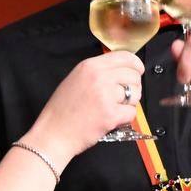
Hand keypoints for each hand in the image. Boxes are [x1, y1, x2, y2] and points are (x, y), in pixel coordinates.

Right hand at [25, 52, 145, 160]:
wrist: (53, 133)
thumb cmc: (62, 110)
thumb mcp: (75, 79)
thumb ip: (97, 72)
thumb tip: (121, 71)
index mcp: (89, 66)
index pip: (124, 56)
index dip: (136, 64)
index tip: (138, 71)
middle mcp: (98, 77)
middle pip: (133, 75)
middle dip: (134, 86)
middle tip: (124, 97)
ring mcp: (105, 96)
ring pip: (135, 94)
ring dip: (129, 103)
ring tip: (114, 108)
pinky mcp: (110, 115)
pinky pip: (132, 113)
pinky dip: (125, 118)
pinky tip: (112, 119)